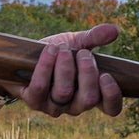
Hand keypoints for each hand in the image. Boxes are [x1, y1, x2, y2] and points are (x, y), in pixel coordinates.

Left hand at [8, 24, 123, 118]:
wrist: (23, 58)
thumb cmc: (56, 53)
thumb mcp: (77, 43)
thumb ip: (95, 38)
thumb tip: (115, 30)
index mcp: (91, 93)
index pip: (111, 108)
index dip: (112, 96)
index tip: (106, 75)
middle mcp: (75, 105)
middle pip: (88, 99)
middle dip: (87, 72)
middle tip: (82, 53)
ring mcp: (54, 106)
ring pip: (64, 93)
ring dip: (65, 67)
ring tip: (62, 48)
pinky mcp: (34, 101)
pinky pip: (40, 87)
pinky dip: (46, 66)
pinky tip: (49, 50)